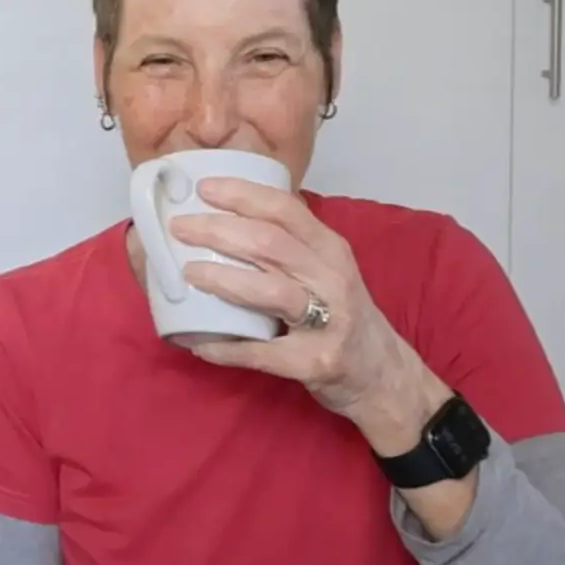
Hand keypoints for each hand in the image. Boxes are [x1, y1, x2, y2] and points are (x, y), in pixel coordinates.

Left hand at [168, 177, 443, 439]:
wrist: (385, 377)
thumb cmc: (342, 315)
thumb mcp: (327, 270)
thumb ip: (289, 245)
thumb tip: (224, 219)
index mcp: (330, 250)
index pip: (286, 209)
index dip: (242, 195)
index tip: (204, 188)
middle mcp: (332, 278)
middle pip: (270, 244)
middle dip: (218, 231)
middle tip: (179, 228)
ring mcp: (328, 323)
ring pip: (270, 291)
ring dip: (223, 280)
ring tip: (188, 274)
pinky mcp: (317, 362)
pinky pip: (263, 352)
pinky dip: (226, 347)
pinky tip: (197, 343)